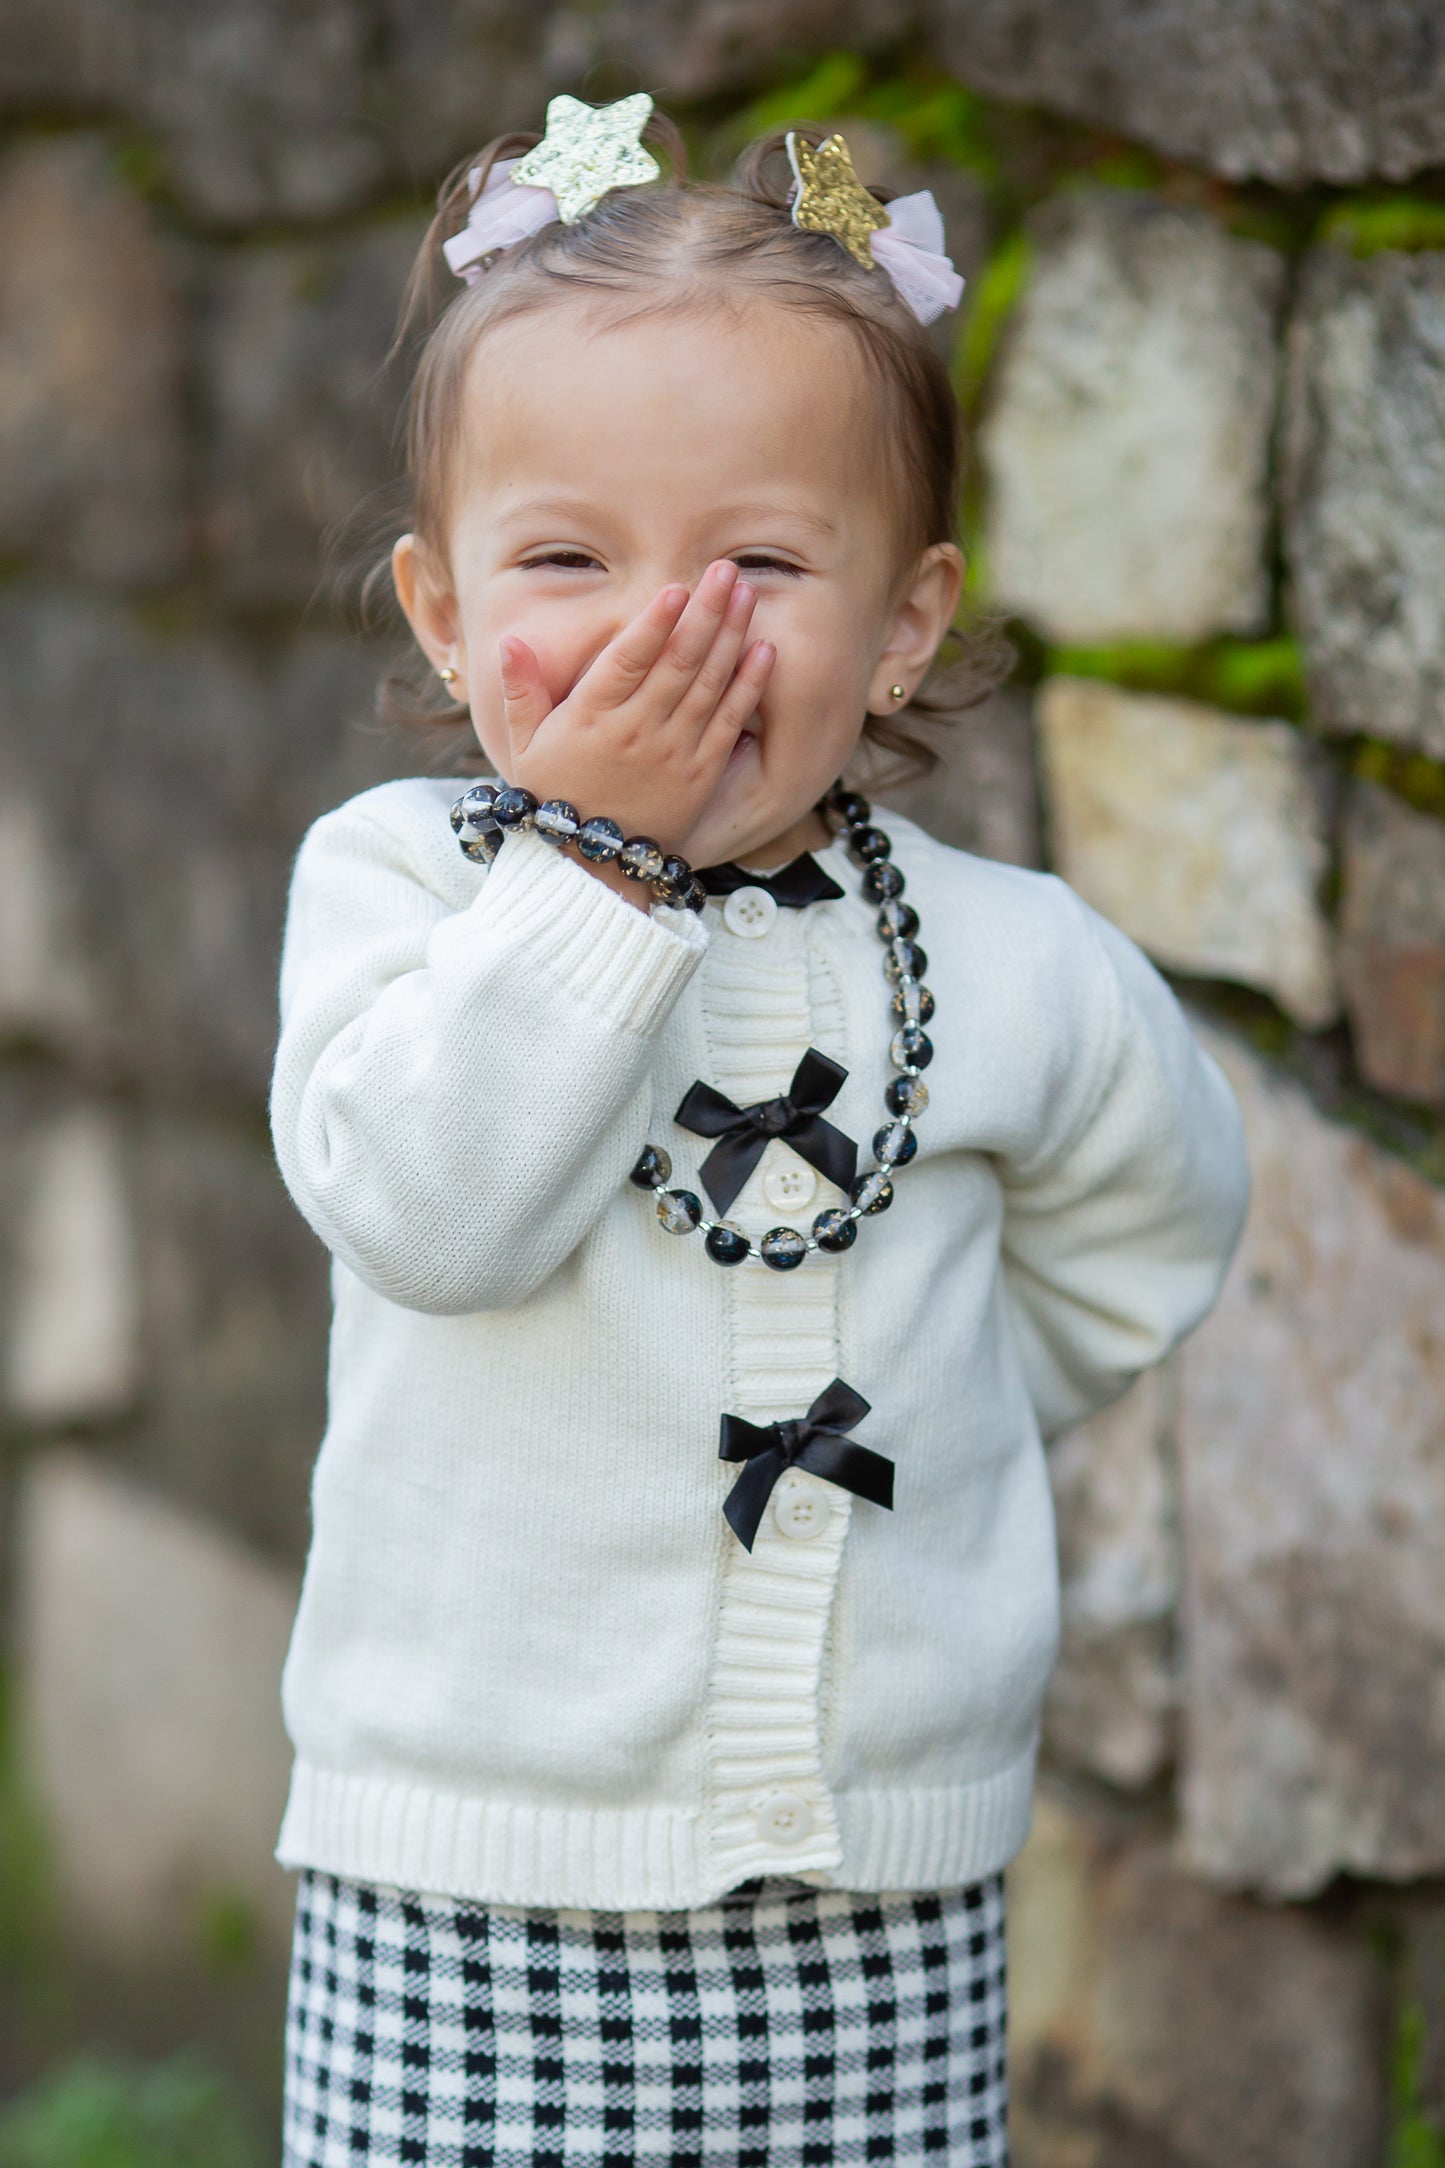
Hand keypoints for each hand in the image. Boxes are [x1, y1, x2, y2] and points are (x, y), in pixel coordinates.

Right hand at [493, 562, 774, 902]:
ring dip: (731, 634)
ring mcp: (674, 753)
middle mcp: (638, 732)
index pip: (628, 660)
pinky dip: (749, 684)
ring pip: (709, 683)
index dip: (654, 622)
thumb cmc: (555, 798)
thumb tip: (509, 643)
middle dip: (704, 611)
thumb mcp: (523, 746)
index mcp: (593, 719)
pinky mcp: (702, 774)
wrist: (591, 867)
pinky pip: (730, 721)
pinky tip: (764, 650)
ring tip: (745, 593)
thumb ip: (519, 692)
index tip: (675, 588)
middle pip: (678, 661)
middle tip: (724, 569)